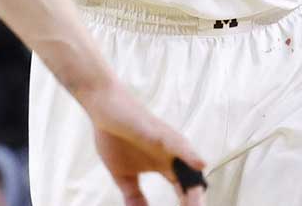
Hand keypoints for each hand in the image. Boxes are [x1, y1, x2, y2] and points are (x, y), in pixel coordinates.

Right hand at [80, 82, 206, 204]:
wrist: (102, 105)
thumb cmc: (114, 134)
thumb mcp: (122, 173)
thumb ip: (133, 194)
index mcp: (165, 166)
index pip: (184, 190)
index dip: (188, 205)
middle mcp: (171, 155)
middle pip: (191, 182)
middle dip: (194, 201)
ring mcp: (167, 143)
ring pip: (189, 166)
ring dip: (195, 187)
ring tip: (197, 203)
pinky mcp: (158, 131)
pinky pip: (177, 143)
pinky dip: (189, 154)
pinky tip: (200, 164)